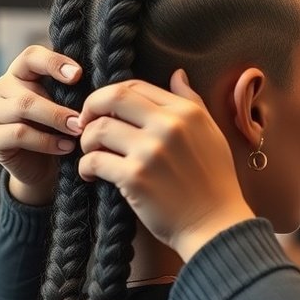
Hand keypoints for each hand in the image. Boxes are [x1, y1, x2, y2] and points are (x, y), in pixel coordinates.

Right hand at [0, 45, 82, 204]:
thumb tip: (100, 86)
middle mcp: (3, 88)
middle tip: (84, 119)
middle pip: (28, 90)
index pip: (31, 56)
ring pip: (23, 108)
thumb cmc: (57, 130)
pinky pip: (19, 134)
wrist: (42, 167)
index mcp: (21, 73)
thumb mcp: (66, 106)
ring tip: (77, 133)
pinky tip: (65, 147)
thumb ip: (73, 92)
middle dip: (59, 107)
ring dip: (54, 121)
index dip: (53, 62)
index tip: (78, 75)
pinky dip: (46, 142)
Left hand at [77, 70, 253, 261]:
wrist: (215, 225)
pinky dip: (85, 166)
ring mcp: (150, 151)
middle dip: (90, 108)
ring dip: (86, 141)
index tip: (103, 110)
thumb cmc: (215, 182)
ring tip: (90, 153)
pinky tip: (90, 174)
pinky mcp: (135, 178)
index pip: (135, 86)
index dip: (111, 95)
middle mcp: (168, 126)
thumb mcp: (211, 134)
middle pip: (112, 98)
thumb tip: (177, 74)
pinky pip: (95, 160)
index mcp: (186, 112)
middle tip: (84, 124)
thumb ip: (192, 102)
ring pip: (98, 129)